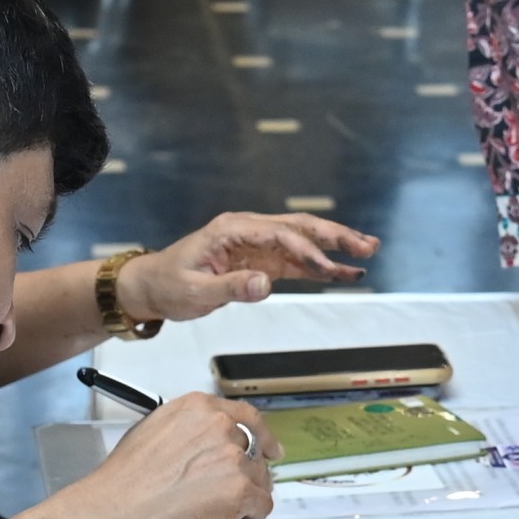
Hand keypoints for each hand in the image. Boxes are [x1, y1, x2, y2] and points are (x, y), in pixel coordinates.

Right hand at [49, 392, 274, 518]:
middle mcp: (221, 427)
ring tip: (225, 511)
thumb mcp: (153, 431)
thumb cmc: (124, 480)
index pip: (245, 416)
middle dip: (248, 471)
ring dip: (248, 495)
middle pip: (253, 449)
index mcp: (199, 409)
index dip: (262, 435)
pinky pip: (263, 504)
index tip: (270, 448)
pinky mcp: (241, 490)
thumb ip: (188, 431)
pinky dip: (254, 516)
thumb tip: (202, 443)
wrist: (114, 511)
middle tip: (236, 490)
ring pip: (260, 478)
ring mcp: (233, 458)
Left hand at [131, 211, 375, 315]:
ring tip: (367, 250)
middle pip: (299, 227)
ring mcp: (256, 244)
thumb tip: (266, 285)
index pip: (279, 234)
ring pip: (303, 240)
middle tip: (367, 245)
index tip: (328, 269)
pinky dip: (320, 266)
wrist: (152, 286)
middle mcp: (248, 230)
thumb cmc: (167, 285)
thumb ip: (230, 288)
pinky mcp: (260, 261)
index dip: (307, 251)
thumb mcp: (193, 291)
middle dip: (335, 235)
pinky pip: (296, 261)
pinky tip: (344, 272)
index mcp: (232, 229)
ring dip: (335, 246)